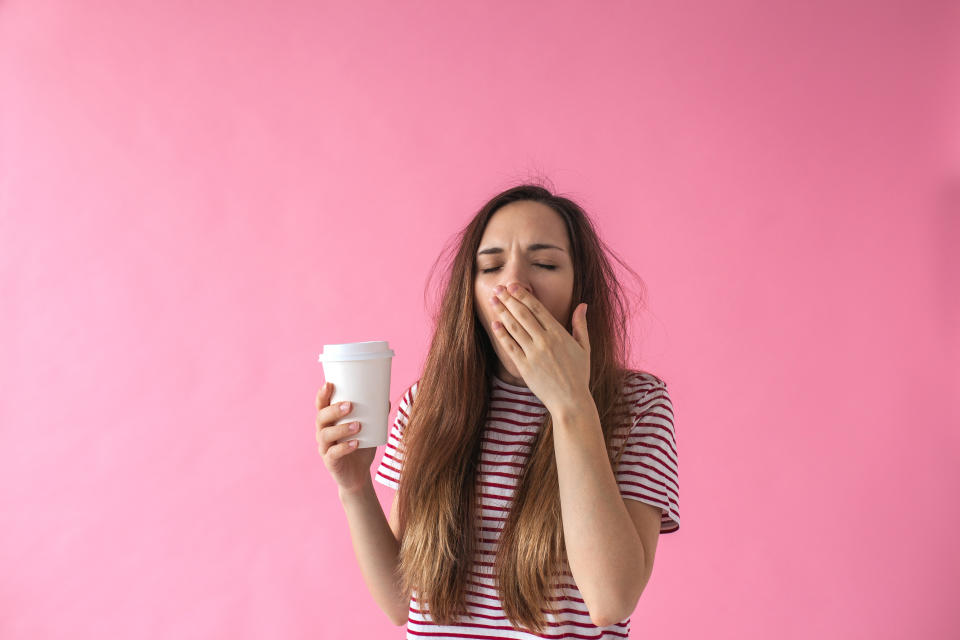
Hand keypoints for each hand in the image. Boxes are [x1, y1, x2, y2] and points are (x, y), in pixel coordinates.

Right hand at [314, 382, 376, 492]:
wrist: (358, 474)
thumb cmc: (360, 446)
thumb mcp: (369, 429)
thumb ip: (375, 416)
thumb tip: (386, 400)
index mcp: (329, 421)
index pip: (320, 405)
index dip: (322, 395)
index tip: (329, 384)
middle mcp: (322, 432)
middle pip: (321, 418)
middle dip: (334, 410)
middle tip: (350, 405)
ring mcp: (325, 448)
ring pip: (325, 435)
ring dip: (341, 428)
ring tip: (358, 425)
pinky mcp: (330, 462)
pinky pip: (333, 453)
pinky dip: (344, 447)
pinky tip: (355, 443)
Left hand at [489, 282, 591, 414]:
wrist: (570, 401)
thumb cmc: (579, 374)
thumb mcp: (584, 348)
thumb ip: (581, 325)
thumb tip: (583, 305)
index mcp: (559, 334)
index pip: (537, 309)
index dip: (523, 295)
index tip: (512, 285)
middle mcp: (544, 341)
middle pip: (522, 314)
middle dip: (509, 299)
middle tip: (498, 288)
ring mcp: (533, 354)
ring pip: (514, 328)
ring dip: (502, 312)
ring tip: (493, 301)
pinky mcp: (524, 367)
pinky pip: (510, 347)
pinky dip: (502, 334)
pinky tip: (495, 324)